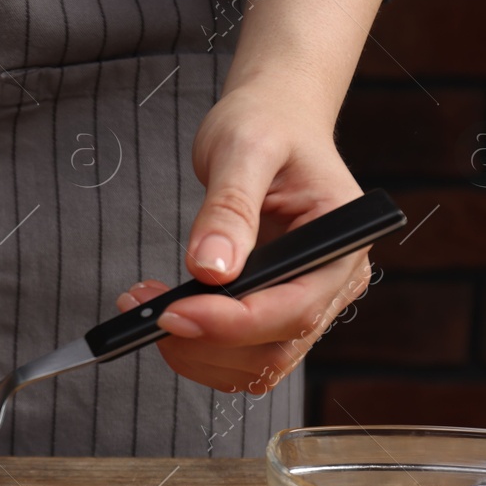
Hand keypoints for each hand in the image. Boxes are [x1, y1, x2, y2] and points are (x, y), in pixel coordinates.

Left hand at [114, 79, 369, 393]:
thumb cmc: (268, 124)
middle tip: (144, 308)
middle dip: (203, 342)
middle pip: (274, 349)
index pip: (294, 308)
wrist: (275, 120)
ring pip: (254, 365)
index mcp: (341, 244)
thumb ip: (229, 208)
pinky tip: (163, 310)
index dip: (232, 323)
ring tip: (144, 304)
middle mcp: (332, 283)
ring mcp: (305, 302)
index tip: (173, 314)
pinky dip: (196, 346)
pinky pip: (239, 355)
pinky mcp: (273, 311)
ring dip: (193, 351)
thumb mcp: (244, 148)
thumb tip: (210, 268)